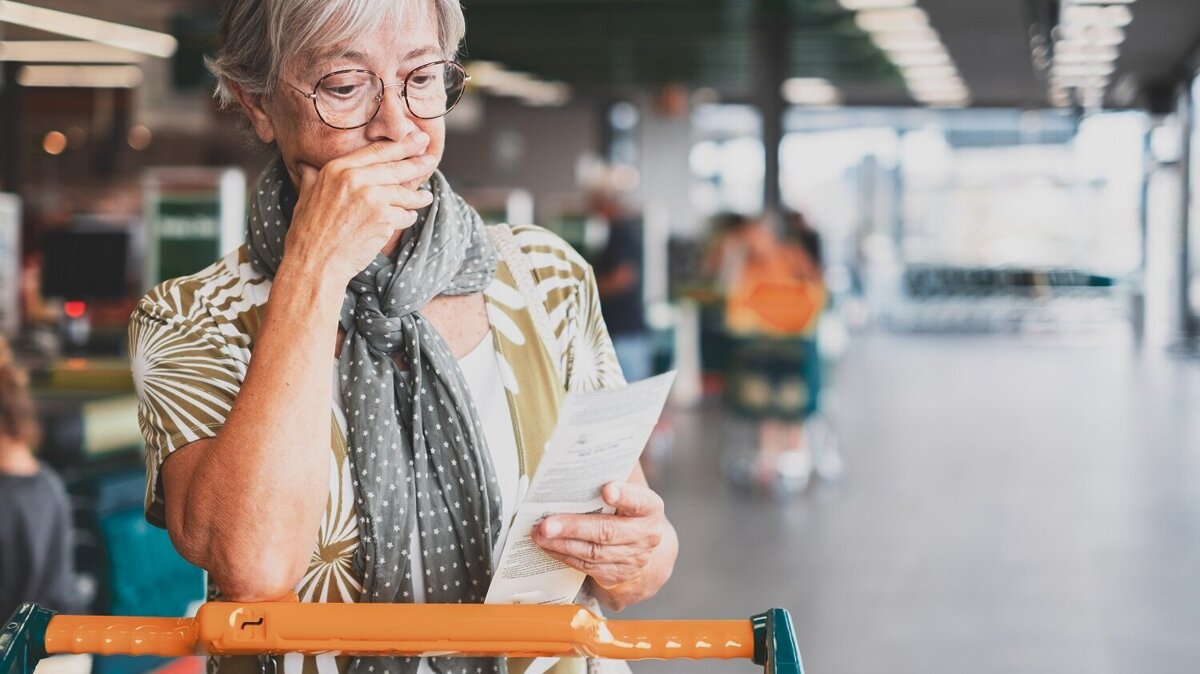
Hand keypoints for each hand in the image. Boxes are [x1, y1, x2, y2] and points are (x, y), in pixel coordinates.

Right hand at [285, 134, 437, 285]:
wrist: (315, 262)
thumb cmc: (308, 233)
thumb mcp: (306, 197)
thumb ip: (312, 178)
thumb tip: (307, 166)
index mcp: (338, 169)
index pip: (377, 151)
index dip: (401, 144)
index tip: (416, 138)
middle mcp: (356, 178)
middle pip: (396, 167)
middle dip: (417, 162)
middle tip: (431, 158)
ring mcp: (372, 198)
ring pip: (405, 193)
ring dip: (418, 196)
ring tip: (426, 196)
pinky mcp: (384, 219)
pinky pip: (405, 215)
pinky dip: (408, 217)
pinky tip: (409, 218)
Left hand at [533, 479, 675, 610]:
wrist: (646, 548)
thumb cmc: (629, 508)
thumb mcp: (631, 486)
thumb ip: (618, 467)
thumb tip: (594, 436)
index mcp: (650, 508)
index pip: (639, 501)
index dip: (624, 496)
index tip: (606, 489)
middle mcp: (645, 535)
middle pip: (607, 532)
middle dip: (574, 527)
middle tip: (546, 523)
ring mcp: (630, 558)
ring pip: (592, 553)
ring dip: (561, 543)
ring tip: (538, 533)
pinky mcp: (615, 574)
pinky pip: (585, 566)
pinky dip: (563, 555)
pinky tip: (547, 545)